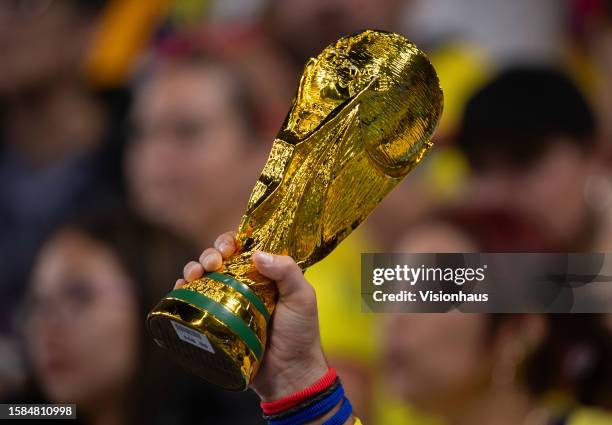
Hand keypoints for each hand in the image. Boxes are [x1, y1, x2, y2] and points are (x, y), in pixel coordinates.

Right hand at [177, 231, 328, 400]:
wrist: (288, 374)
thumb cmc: (300, 334)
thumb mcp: (302, 297)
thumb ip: (287, 271)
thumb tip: (256, 254)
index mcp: (266, 273)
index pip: (244, 247)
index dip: (232, 241)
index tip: (228, 247)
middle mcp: (245, 284)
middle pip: (219, 258)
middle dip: (210, 253)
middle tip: (212, 262)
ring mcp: (228, 302)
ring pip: (204, 276)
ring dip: (193, 268)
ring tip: (193, 275)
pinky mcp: (216, 322)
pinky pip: (194, 302)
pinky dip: (183, 291)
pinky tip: (180, 288)